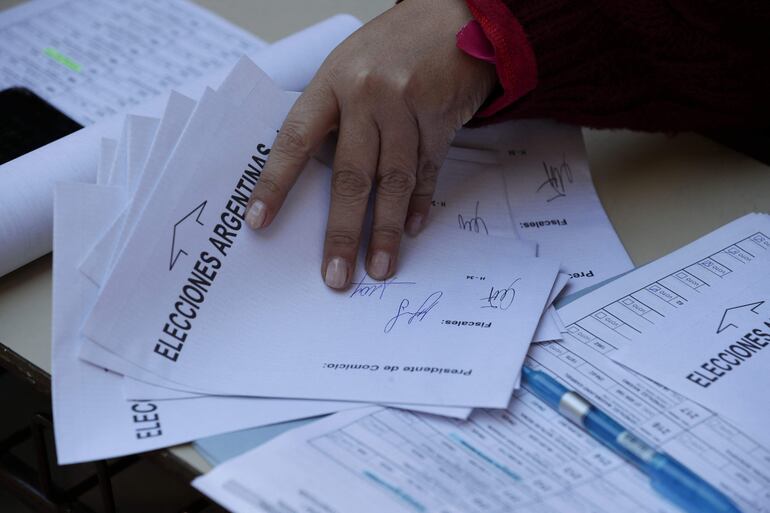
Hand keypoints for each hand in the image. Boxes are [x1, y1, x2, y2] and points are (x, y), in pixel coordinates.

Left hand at [246, 0, 495, 288]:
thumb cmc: (392, 46)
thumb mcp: (348, 66)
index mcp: (332, 81)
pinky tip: (411, 231)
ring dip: (386, 230)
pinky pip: (428, 172)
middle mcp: (368, 95)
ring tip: (379, 268)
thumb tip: (313, 176)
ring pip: (394, 181)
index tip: (259, 223)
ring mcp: (408, 107)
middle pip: (351, 174)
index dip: (275, 185)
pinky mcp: (442, 119)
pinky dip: (420, 204)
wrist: (456, 15)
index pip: (296, 140)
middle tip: (336, 276)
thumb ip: (332, 115)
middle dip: (342, 231)